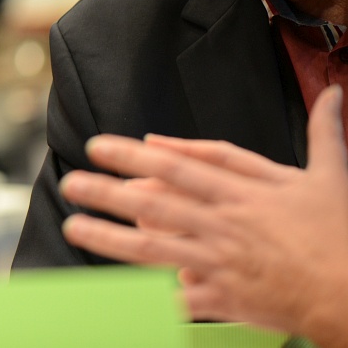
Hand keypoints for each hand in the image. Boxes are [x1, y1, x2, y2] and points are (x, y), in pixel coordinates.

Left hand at [60, 86, 347, 347]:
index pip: (178, 166)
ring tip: (74, 226)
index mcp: (243, 193)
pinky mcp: (226, 298)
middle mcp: (225, 225)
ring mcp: (221, 263)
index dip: (135, 155)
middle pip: (156, 205)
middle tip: (71, 183)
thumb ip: (323, 133)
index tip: (100, 147)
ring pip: (155, 250)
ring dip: (109, 238)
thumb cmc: (341, 234)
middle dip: (108, 192)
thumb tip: (329, 91)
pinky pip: (176, 298)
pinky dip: (144, 295)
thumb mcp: (332, 176)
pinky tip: (110, 288)